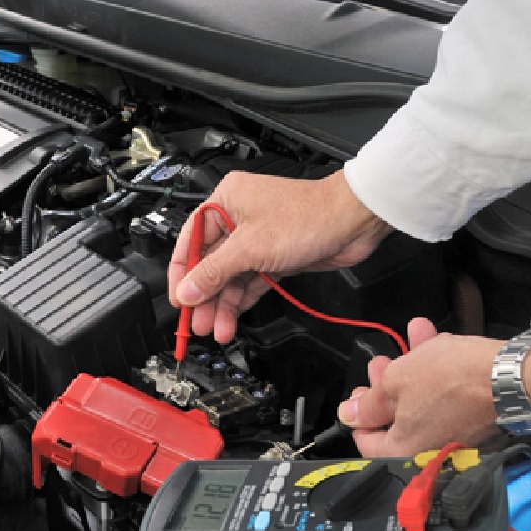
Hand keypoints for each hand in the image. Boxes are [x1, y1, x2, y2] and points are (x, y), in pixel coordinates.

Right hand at [167, 169, 390, 342]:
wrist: (353, 222)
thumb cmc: (308, 216)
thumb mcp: (249, 247)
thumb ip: (213, 272)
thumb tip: (186, 290)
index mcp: (224, 201)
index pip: (189, 241)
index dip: (181, 273)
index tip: (178, 300)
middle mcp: (237, 219)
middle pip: (209, 264)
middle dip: (203, 296)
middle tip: (195, 323)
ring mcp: (256, 240)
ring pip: (229, 278)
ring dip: (221, 305)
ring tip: (215, 329)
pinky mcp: (273, 257)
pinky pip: (248, 283)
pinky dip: (240, 302)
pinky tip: (230, 320)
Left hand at [337, 317, 504, 456]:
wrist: (512, 376)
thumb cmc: (449, 379)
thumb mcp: (396, 383)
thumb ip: (369, 403)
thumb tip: (348, 416)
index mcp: (403, 451)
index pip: (368, 443)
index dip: (358, 416)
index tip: (360, 393)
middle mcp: (429, 451)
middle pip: (395, 419)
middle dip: (387, 384)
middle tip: (382, 362)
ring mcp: (454, 438)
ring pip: (424, 400)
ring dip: (415, 366)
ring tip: (415, 334)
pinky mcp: (475, 421)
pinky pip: (448, 398)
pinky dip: (440, 372)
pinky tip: (439, 340)